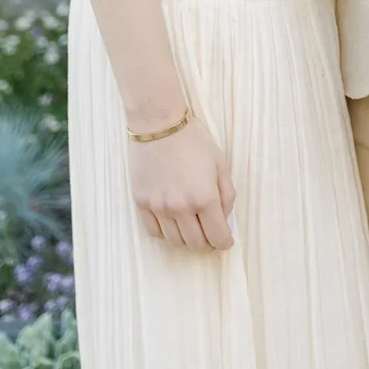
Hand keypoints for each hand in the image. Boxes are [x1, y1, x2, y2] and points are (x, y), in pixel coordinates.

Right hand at [128, 115, 236, 251]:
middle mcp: (181, 208)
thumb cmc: (194, 140)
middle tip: (211, 236)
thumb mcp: (220, 164)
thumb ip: (227, 195)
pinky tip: (173, 224)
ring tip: (193, 229)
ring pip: (175, 241)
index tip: (226, 240)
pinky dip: (166, 233)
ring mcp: (159, 207)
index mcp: (204, 198)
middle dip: (207, 244)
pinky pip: (154, 232)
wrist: (159, 124)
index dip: (225, 243)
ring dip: (187, 240)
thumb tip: (226, 220)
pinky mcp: (142, 203)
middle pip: (196, 244)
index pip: (217, 237)